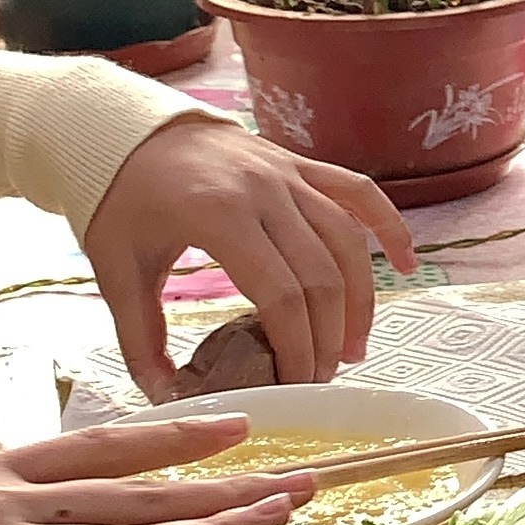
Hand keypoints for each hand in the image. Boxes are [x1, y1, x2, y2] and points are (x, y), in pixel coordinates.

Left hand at [87, 119, 418, 400]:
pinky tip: (408, 263)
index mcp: (220, 216)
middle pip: (321, 274)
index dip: (298, 344)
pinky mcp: (300, 165)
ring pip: (347, 240)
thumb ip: (140, 337)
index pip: (280, 293)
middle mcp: (265, 191)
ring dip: (360, 298)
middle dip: (329, 334)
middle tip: (324, 376)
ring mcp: (289, 174)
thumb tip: (167, 396)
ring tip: (355, 345)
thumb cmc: (119, 199)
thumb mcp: (116, 271)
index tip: (297, 384)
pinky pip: (359, 194)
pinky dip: (388, 227)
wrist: (124, 129)